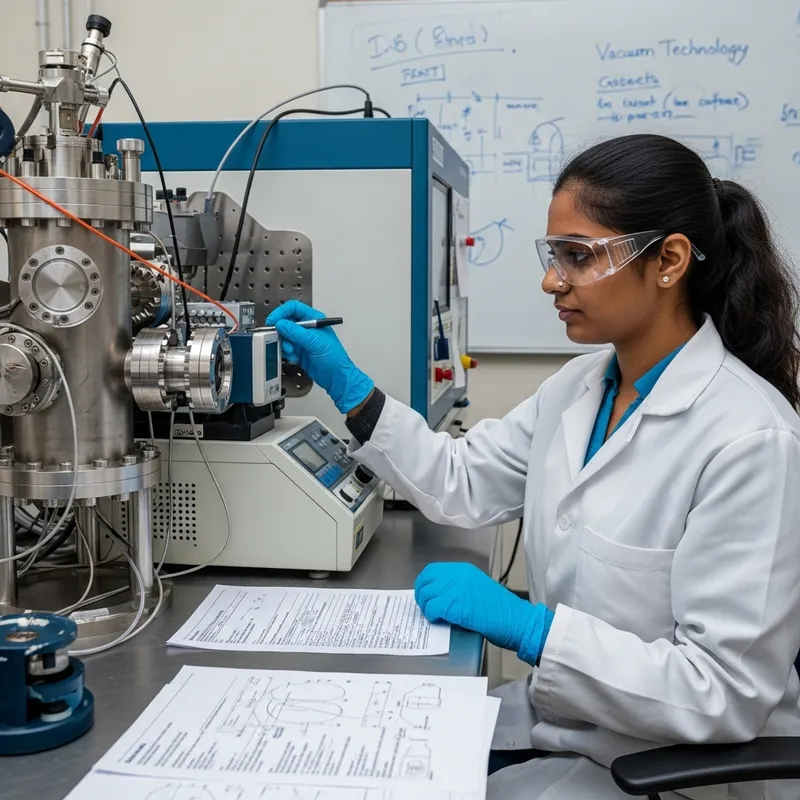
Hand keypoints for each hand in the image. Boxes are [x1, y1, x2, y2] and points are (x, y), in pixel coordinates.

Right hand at [266, 300, 373, 413]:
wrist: (335, 376)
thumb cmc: (334, 357)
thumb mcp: (314, 341)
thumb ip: (296, 332)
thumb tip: (281, 324)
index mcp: (314, 319)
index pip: (294, 309)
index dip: (281, 313)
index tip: (273, 321)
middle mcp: (307, 328)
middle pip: (286, 322)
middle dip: (282, 332)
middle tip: (282, 340)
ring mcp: (302, 340)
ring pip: (284, 336)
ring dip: (285, 344)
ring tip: (292, 351)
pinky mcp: (299, 351)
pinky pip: (286, 348)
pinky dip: (287, 352)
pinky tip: (294, 357)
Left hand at [414, 562, 553, 664]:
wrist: (514, 619)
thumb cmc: (501, 609)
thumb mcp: (477, 588)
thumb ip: (459, 587)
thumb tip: (441, 596)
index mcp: (463, 570)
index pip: (433, 570)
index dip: (425, 582)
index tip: (424, 594)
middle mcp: (457, 575)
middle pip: (426, 580)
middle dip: (421, 593)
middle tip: (425, 606)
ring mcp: (455, 588)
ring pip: (427, 594)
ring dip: (427, 607)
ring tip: (434, 616)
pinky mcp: (453, 604)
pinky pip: (432, 608)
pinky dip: (432, 616)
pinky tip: (440, 621)